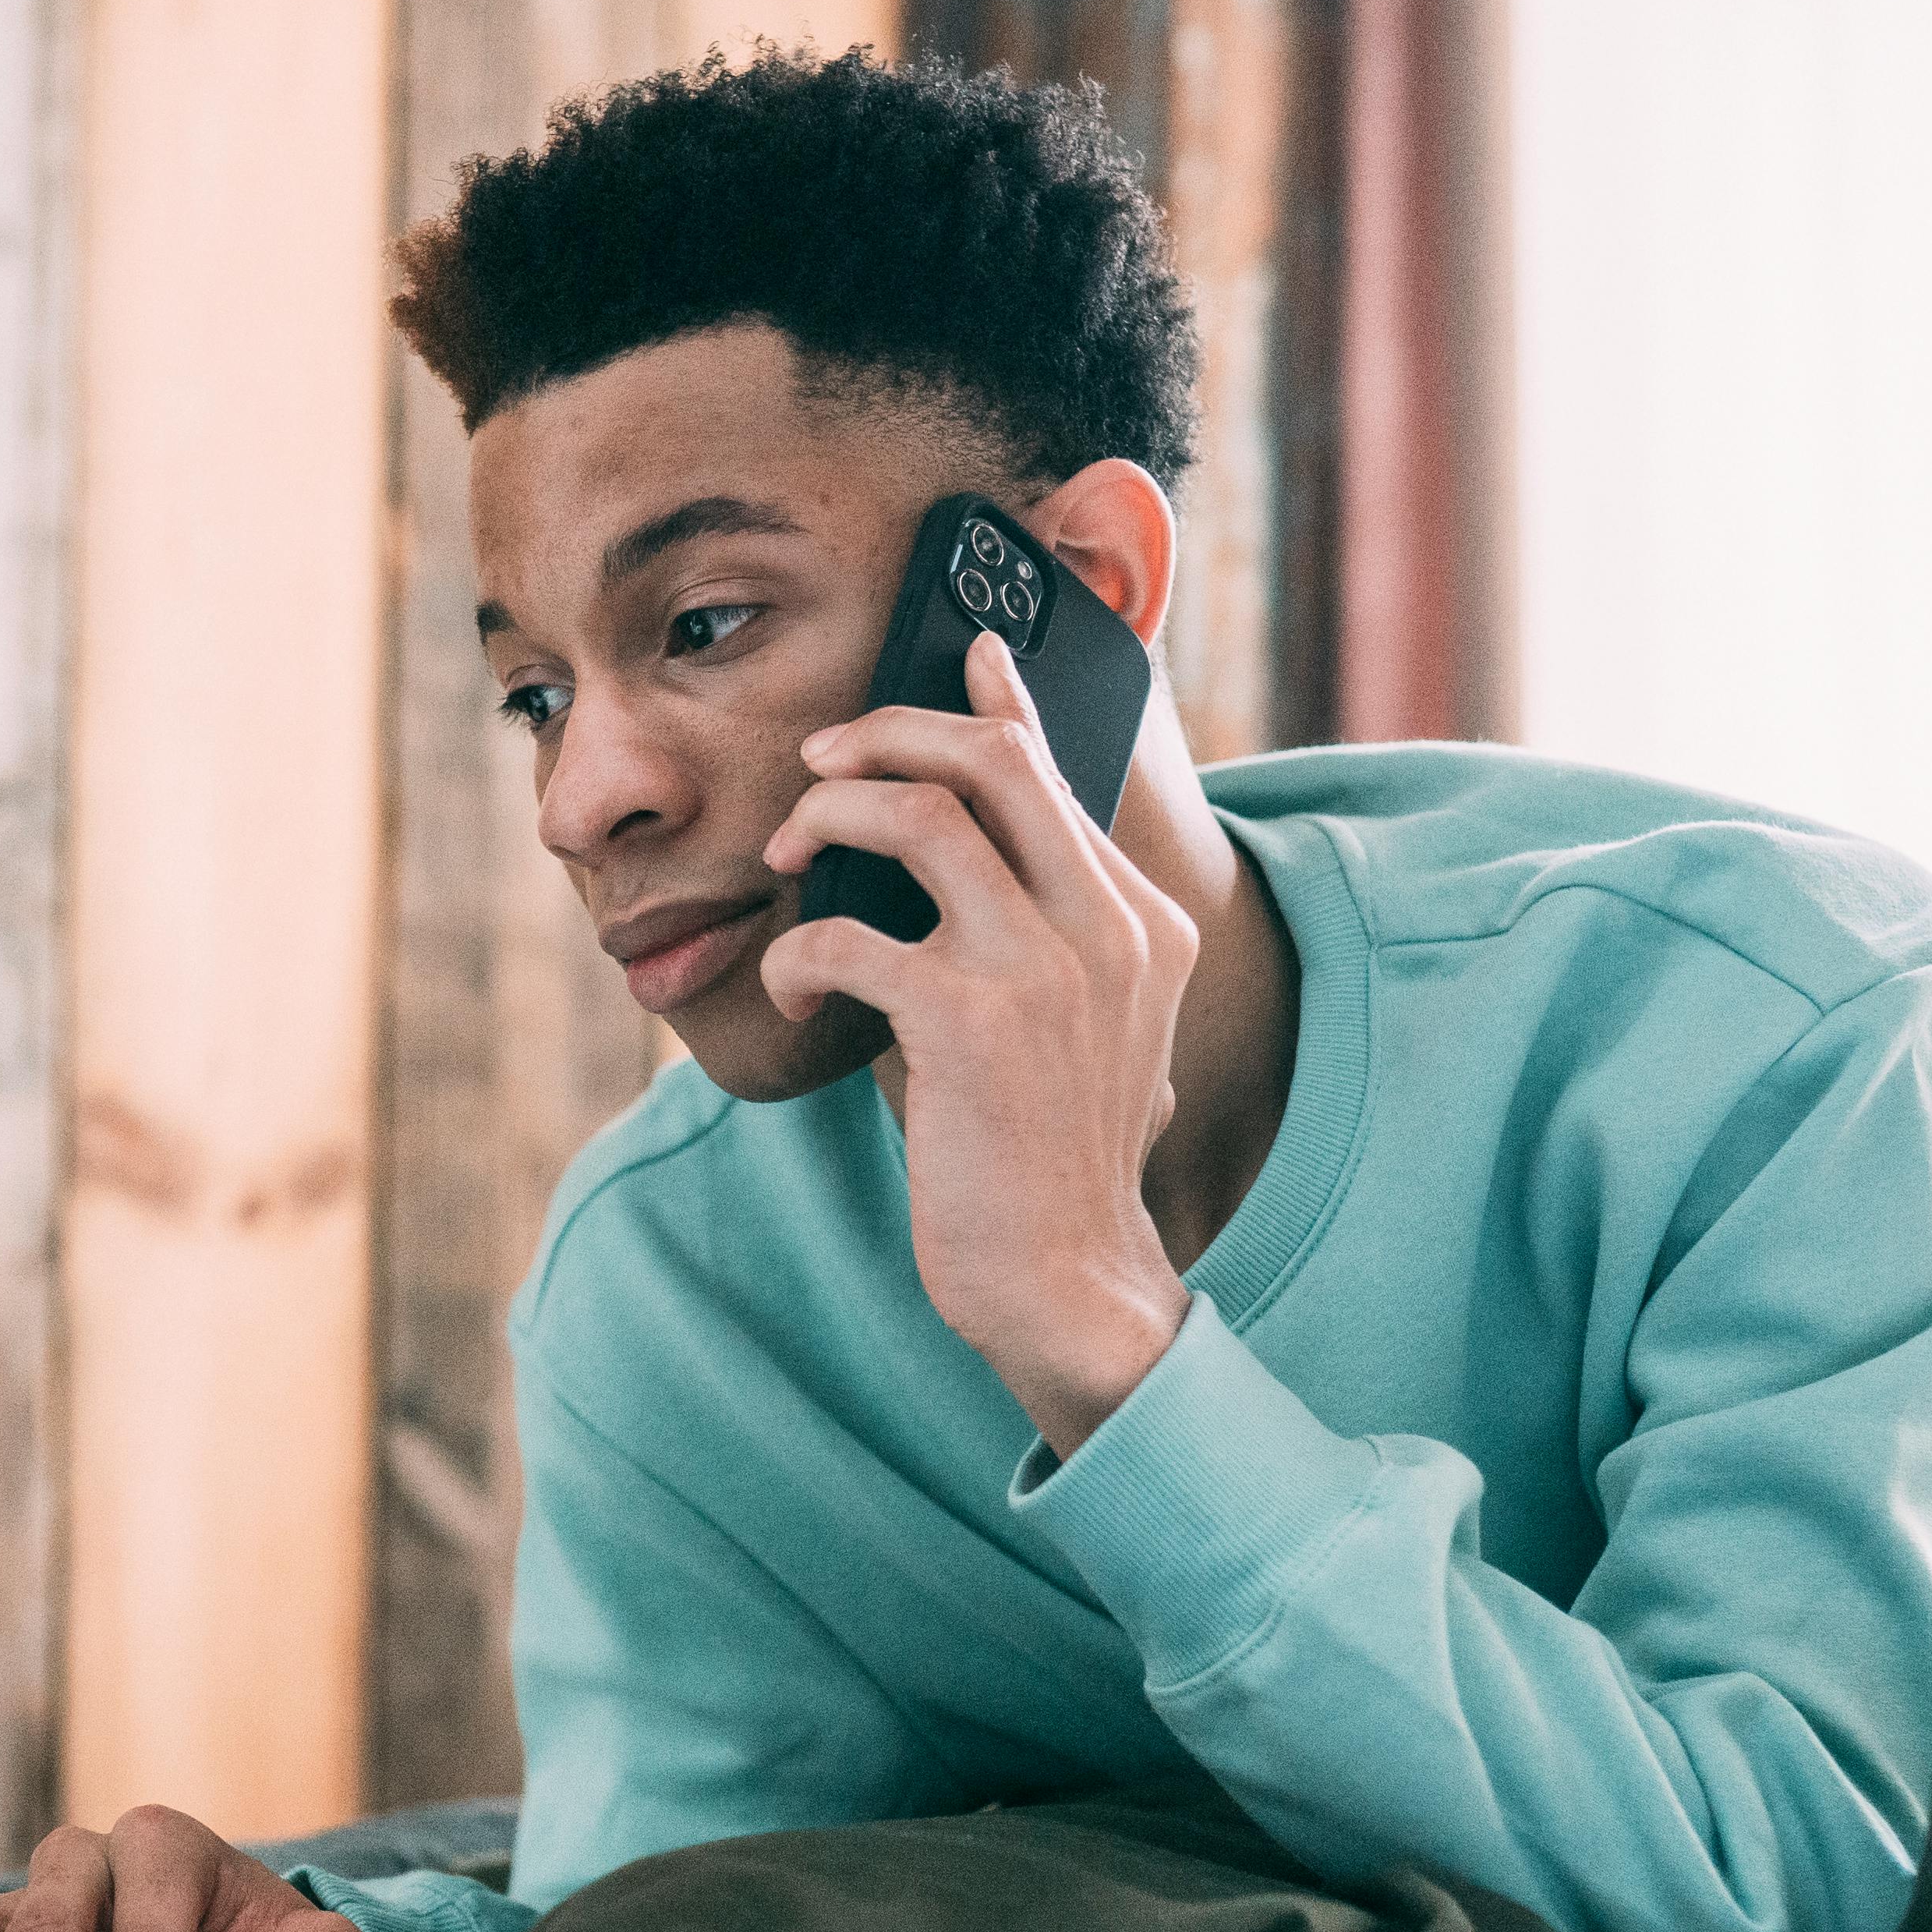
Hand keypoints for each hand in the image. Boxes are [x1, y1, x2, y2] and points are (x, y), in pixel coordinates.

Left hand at [760, 626, 1197, 1454]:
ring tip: (787, 860)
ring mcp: (1045, 971)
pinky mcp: (969, 1024)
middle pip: (991, 761)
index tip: (962, 653)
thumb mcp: (1081, 1031)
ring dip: (828, 819)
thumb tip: (957, 853)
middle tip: (818, 761)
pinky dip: (803, 952)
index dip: (996, 703)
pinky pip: (851, 934)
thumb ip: (1048, 936)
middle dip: (886, 736)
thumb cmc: (1047, 1160)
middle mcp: (1108, 928)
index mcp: (1144, 922)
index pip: (1057, 772)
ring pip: (919, 816)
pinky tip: (800, 994)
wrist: (1066, 1279)